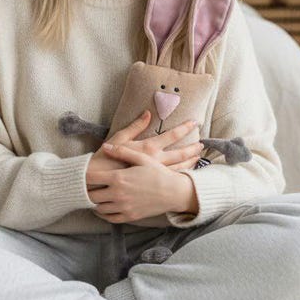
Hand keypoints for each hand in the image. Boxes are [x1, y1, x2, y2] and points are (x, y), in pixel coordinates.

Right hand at [86, 110, 202, 190]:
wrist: (97, 183)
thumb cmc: (106, 160)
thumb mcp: (119, 139)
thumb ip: (135, 126)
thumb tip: (147, 113)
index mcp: (148, 148)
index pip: (171, 136)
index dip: (184, 128)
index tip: (195, 122)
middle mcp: (155, 162)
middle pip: (180, 154)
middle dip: (193, 148)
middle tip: (202, 144)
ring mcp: (155, 175)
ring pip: (178, 168)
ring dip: (190, 162)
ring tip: (198, 157)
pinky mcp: (152, 186)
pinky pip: (171, 179)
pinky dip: (181, 174)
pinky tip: (185, 172)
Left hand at [87, 146, 194, 222]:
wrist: (174, 192)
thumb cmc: (158, 173)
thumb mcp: (141, 157)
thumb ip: (121, 151)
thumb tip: (104, 147)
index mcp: (119, 178)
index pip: (92, 178)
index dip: (83, 175)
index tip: (80, 173)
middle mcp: (118, 194)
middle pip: (91, 196)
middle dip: (85, 191)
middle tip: (83, 187)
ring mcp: (123, 207)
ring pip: (99, 209)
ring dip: (94, 203)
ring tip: (92, 197)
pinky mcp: (129, 217)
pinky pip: (110, 218)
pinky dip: (103, 214)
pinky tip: (103, 208)